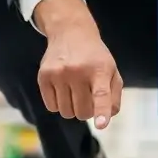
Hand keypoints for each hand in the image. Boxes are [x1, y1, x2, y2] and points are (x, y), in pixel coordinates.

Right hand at [34, 0, 123, 128]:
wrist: (71, 32)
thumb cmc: (95, 57)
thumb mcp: (112, 70)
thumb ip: (114, 95)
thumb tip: (106, 116)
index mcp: (100, 69)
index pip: (101, 94)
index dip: (101, 111)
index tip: (101, 125)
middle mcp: (78, 70)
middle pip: (82, 112)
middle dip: (87, 111)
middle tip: (87, 96)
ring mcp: (59, 73)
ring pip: (66, 112)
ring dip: (72, 108)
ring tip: (75, 91)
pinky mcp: (44, 76)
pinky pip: (52, 107)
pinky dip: (58, 104)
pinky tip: (63, 88)